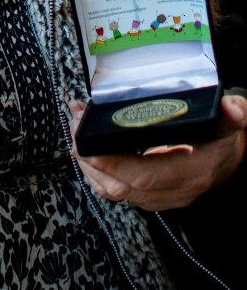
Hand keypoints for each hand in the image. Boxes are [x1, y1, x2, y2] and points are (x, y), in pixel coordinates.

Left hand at [68, 95, 246, 210]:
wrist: (228, 162)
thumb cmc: (222, 140)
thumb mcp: (231, 124)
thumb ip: (233, 114)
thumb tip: (232, 107)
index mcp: (189, 174)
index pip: (144, 176)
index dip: (113, 163)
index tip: (87, 143)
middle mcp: (171, 191)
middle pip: (120, 186)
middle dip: (90, 158)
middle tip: (74, 126)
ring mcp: (157, 196)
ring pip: (112, 191)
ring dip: (88, 163)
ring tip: (74, 131)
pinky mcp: (147, 194)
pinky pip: (114, 189)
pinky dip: (95, 170)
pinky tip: (84, 148)